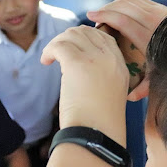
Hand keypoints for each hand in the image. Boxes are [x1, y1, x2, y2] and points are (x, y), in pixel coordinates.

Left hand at [41, 26, 128, 144]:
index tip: (71, 47)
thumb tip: (75, 64)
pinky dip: (49, 50)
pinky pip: (59, 45)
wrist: (96, 135)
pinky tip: (45, 62)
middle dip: (68, 37)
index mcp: (120, 65)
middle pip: (86, 31)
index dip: (84, 37)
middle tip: (57, 52)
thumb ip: (100, 75)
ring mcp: (95, 59)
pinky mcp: (77, 64)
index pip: (102, 36)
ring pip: (71, 35)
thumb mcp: (108, 93)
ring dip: (56, 43)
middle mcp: (110, 58)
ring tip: (49, 58)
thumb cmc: (98, 123)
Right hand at [87, 0, 166, 100]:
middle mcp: (153, 21)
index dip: (105, 16)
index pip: (122, 21)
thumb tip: (129, 97)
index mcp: (148, 37)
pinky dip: (127, 2)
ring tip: (105, 11)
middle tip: (95, 15)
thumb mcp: (159, 78)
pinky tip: (121, 9)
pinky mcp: (163, 8)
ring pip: (131, 1)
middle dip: (106, 8)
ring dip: (115, 4)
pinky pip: (140, 0)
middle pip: (123, 7)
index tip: (91, 16)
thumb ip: (144, 88)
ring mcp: (159, 12)